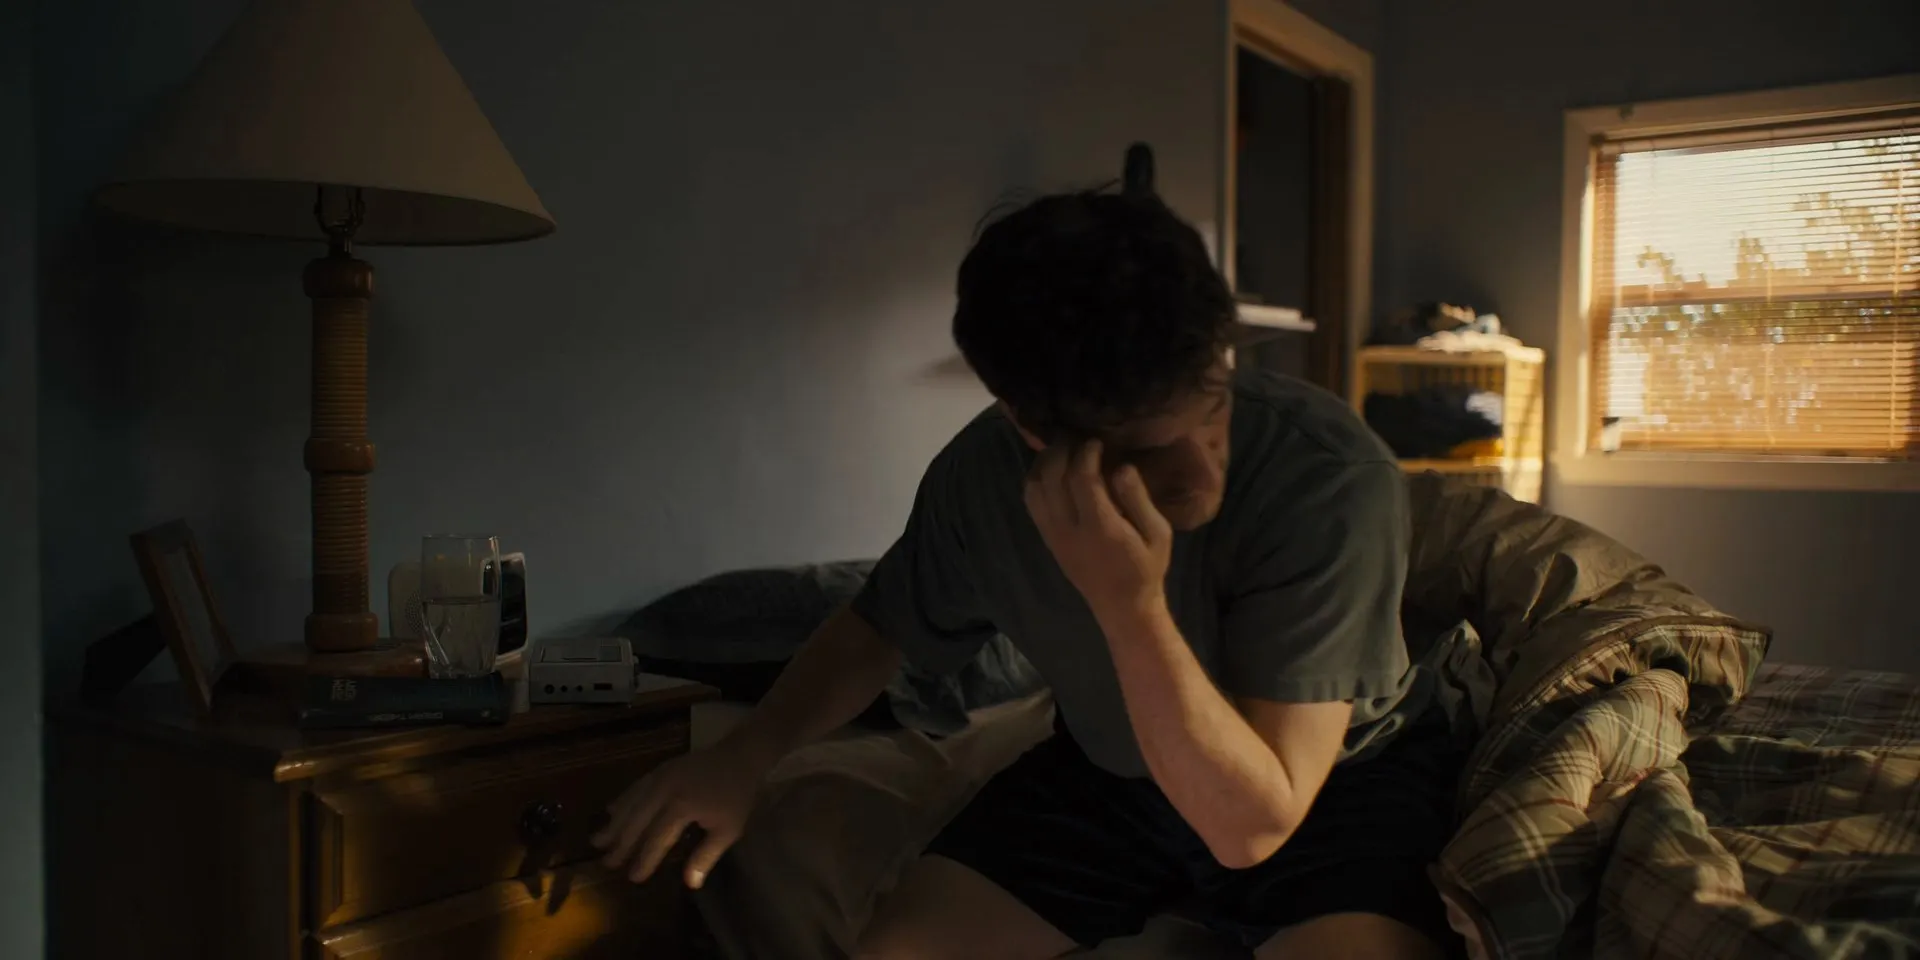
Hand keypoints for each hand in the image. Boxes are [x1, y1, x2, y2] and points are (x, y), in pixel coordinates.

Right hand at [590, 741, 765, 888]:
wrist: (739, 755)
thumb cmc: (736, 795)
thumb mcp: (728, 829)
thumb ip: (706, 856)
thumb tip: (690, 884)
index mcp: (682, 806)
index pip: (657, 839)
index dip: (644, 859)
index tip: (632, 877)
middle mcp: (665, 790)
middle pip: (637, 821)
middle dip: (621, 844)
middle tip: (606, 863)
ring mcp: (659, 776)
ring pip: (631, 803)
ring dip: (614, 823)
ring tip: (597, 841)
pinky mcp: (659, 769)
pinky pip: (635, 787)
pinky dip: (622, 800)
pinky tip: (611, 811)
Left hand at [1024, 439, 1173, 623]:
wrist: (1122, 607)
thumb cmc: (1146, 568)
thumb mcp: (1158, 534)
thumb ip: (1138, 499)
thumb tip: (1120, 467)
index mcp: (1100, 527)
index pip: (1081, 478)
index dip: (1085, 452)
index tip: (1096, 440)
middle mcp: (1068, 529)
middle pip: (1051, 477)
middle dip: (1061, 450)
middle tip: (1076, 437)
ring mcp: (1053, 535)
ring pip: (1034, 488)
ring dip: (1044, 462)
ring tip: (1062, 449)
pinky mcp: (1046, 539)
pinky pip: (1031, 502)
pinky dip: (1036, 479)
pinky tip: (1052, 470)